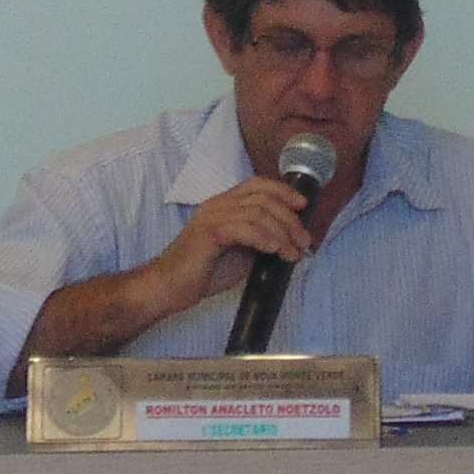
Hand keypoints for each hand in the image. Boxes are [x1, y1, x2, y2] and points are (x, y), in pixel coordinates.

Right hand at [141, 175, 315, 311]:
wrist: (168, 288)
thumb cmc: (201, 273)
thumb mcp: (239, 254)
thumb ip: (258, 241)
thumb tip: (287, 242)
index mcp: (224, 204)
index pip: (257, 185)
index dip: (283, 191)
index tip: (303, 206)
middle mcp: (217, 204)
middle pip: (263, 198)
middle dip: (290, 219)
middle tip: (304, 241)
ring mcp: (211, 216)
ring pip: (257, 213)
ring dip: (282, 233)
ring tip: (292, 253)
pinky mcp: (208, 233)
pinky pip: (242, 228)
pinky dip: (263, 237)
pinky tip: (274, 250)